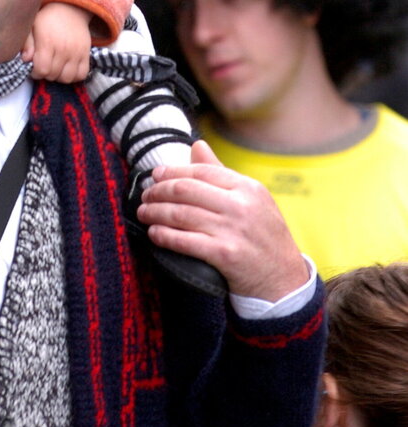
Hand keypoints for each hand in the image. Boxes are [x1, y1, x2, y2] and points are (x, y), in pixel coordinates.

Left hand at [22, 2, 92, 82]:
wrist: (69, 8)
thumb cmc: (47, 19)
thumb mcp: (31, 26)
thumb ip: (27, 43)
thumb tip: (25, 59)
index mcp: (47, 42)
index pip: (42, 69)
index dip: (36, 73)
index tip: (34, 68)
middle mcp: (63, 49)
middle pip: (53, 75)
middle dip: (45, 75)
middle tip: (43, 67)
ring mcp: (76, 52)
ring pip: (67, 78)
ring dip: (59, 77)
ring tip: (55, 69)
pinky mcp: (86, 53)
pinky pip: (82, 74)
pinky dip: (74, 76)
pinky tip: (66, 69)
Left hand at [137, 139, 308, 301]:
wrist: (284, 281)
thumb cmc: (263, 236)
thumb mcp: (252, 200)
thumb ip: (221, 173)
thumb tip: (196, 144)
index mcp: (248, 187)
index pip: (201, 171)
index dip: (173, 171)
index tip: (155, 175)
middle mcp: (241, 205)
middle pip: (186, 190)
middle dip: (159, 191)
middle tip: (145, 195)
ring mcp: (233, 230)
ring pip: (181, 214)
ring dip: (155, 212)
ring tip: (143, 212)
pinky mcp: (225, 255)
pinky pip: (185, 241)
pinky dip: (164, 236)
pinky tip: (154, 233)